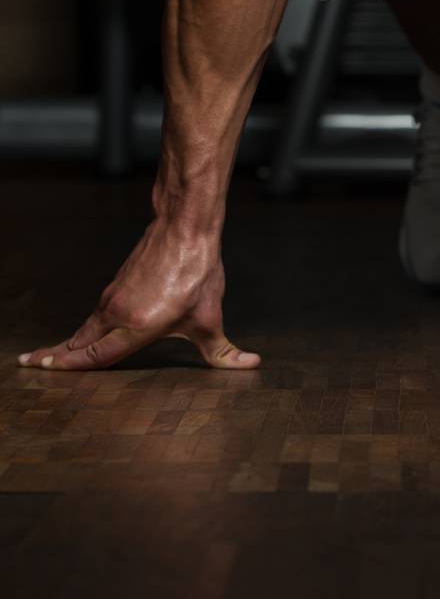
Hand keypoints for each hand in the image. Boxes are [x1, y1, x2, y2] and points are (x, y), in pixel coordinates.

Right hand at [16, 220, 259, 371]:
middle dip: (55, 356)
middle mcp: (117, 313)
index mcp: (137, 326)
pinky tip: (84, 334)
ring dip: (68, 342)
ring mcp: (114, 297)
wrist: (185, 228)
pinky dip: (85, 327)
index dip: (70, 366)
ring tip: (49, 355)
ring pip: (86, 327)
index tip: (46, 370)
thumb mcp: (211, 318)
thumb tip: (250, 365)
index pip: (95, 356)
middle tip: (31, 364)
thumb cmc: (198, 272)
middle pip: (79, 342)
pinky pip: (96, 314)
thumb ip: (225, 351)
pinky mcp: (117, 284)